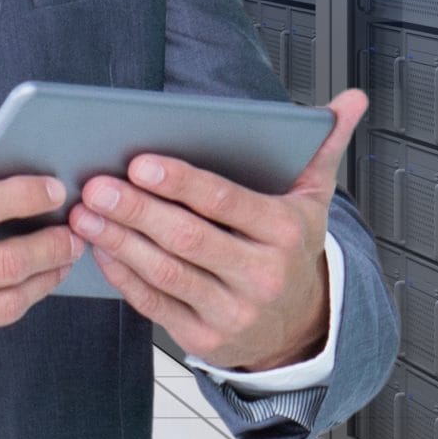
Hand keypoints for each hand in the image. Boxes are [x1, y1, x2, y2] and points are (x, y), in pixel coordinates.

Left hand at [66, 88, 366, 371]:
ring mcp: (234, 312)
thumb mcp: (312, 198)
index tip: (139, 162)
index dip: (180, 182)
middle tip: (95, 183)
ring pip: (165, 272)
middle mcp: (263, 275)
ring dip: (118, 241)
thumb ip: (323, 146)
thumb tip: (351, 99)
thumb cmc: (291, 247)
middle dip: (136, 209)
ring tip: (86, 212)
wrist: (302, 326)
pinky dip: (122, 274)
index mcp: (286, 232)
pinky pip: (154, 304)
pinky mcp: (206, 339)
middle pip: (187, 237)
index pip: (225, 201)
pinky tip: (99, 248)